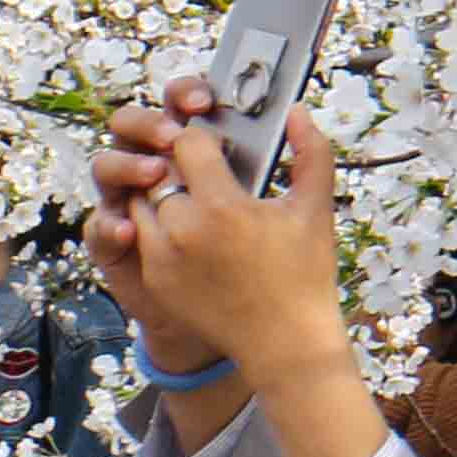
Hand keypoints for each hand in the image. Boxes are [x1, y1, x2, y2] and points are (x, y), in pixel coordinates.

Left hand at [89, 81, 350, 386]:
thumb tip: (299, 112)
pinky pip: (141, 236)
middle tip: (204, 173)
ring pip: (142, 201)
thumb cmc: (304, 276)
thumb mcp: (315, 209)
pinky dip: (158, 227)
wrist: (285, 343)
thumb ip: (311, 153)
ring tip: (196, 203)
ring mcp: (162, 257)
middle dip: (179, 166)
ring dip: (162, 195)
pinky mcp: (154, 279)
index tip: (216, 146)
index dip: (202, 139)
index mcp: (221, 207)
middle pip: (159, 170)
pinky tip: (190, 234)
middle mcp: (182, 230)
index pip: (187, 143)